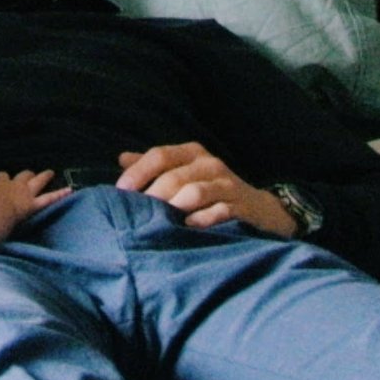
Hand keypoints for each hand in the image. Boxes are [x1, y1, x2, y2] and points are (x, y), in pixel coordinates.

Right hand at [0, 169, 68, 226]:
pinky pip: (48, 199)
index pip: (1, 178)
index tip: (3, 176)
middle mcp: (12, 186)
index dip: (2, 177)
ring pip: (36, 182)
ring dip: (43, 177)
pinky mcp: (31, 205)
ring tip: (50, 172)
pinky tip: (70, 190)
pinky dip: (60, 194)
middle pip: (20, 177)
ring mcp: (23, 194)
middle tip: (28, 172)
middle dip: (25, 174)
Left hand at [115, 143, 293, 233]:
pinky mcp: (242, 205)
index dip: (138, 172)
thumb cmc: (210, 189)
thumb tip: (121, 158)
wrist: (258, 208)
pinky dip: (202, 219)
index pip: (159, 155)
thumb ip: (153, 166)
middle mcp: (210, 164)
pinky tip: (188, 226)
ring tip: (162, 220)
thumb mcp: (183, 172)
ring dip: (174, 207)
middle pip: (174, 177)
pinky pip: (219, 211)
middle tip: (139, 213)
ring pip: (194, 192)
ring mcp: (228, 184)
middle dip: (153, 196)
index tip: (121, 190)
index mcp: (192, 153)